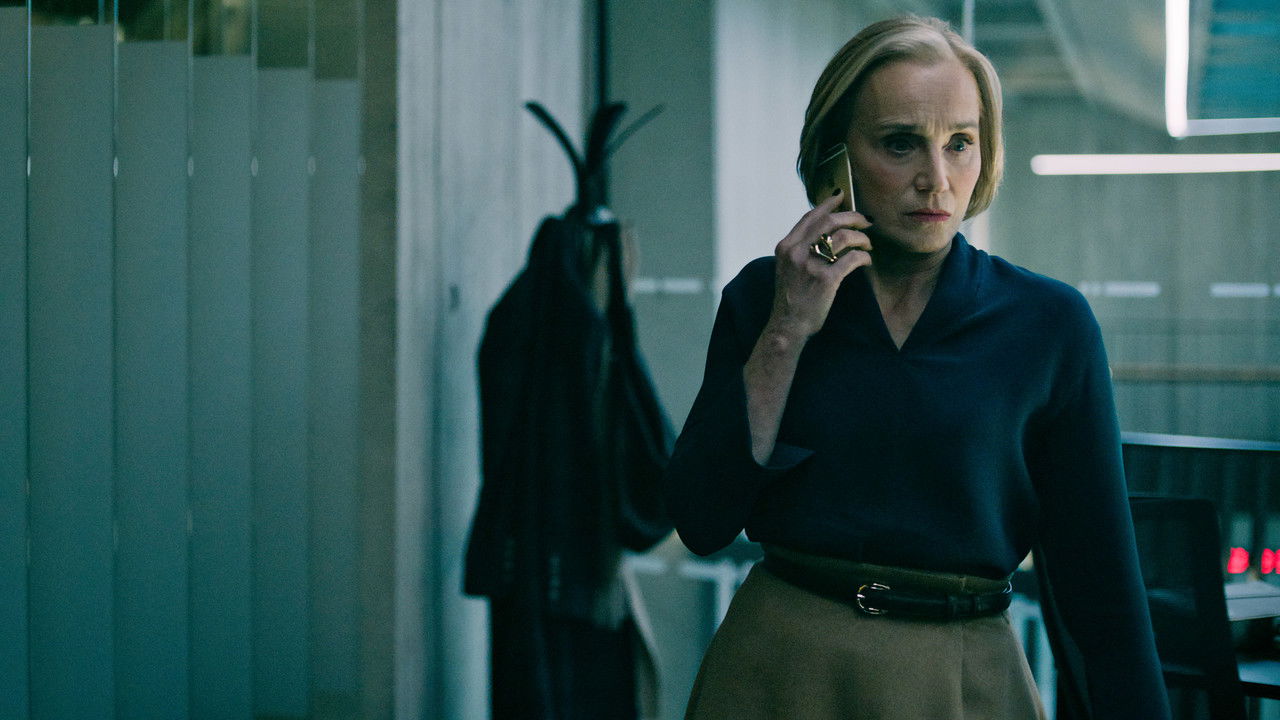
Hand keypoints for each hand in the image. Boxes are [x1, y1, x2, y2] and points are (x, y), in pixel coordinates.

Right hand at [766, 189, 872, 339]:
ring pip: (843, 237)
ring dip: (861, 237)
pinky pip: (852, 259)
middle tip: (865, 221)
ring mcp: (810, 265)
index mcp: (786, 246)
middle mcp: (796, 252)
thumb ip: (799, 249)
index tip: (842, 196)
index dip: (828, 204)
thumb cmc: (791, 298)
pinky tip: (868, 260)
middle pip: (829, 221)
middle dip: (852, 217)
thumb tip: (822, 231)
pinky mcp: (826, 279)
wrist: (788, 324)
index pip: (810, 216)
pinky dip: (864, 256)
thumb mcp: (786, 268)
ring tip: (868, 243)